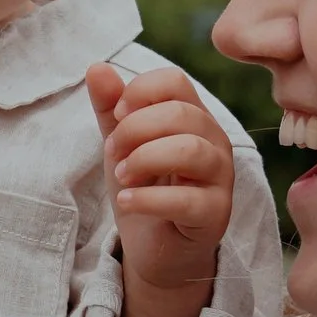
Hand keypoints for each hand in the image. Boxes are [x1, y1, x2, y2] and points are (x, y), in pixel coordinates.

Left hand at [88, 59, 232, 299]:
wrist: (156, 249)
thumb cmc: (145, 190)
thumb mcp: (121, 146)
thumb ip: (109, 110)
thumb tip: (96, 67)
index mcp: (193, 117)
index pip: (174, 81)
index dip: (139, 92)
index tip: (115, 117)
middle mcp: (214, 142)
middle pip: (181, 113)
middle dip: (135, 131)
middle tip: (113, 155)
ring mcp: (220, 179)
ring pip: (191, 150)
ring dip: (144, 160)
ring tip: (122, 177)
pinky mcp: (216, 215)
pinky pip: (188, 200)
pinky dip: (148, 199)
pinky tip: (126, 201)